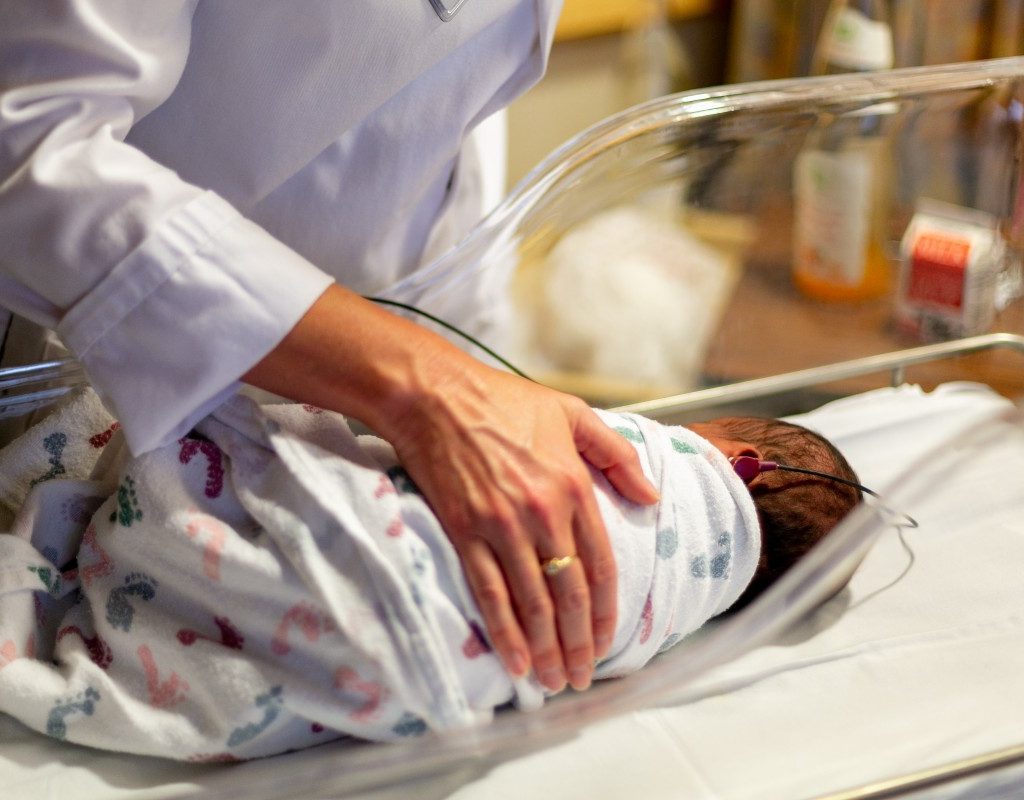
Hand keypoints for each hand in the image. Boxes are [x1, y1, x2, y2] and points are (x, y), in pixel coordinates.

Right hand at [244, 285, 658, 691]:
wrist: (435, 395)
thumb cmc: (503, 400)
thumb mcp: (572, 413)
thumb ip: (617, 455)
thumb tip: (651, 496)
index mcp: (574, 486)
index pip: (601, 566)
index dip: (607, 612)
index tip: (609, 642)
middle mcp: (544, 512)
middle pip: (570, 594)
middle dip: (579, 644)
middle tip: (582, 676)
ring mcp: (502, 526)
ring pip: (533, 602)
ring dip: (546, 649)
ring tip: (554, 681)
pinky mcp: (465, 532)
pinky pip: (489, 592)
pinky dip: (504, 632)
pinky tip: (516, 661)